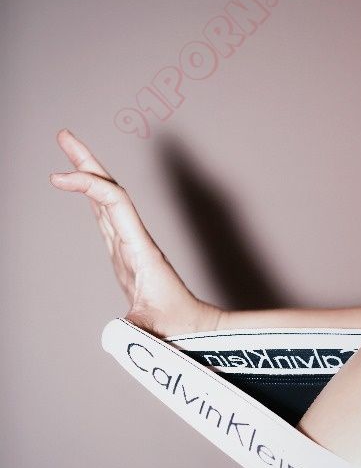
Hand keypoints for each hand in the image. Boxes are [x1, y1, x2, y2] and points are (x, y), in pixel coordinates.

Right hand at [50, 128, 223, 337]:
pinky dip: (93, 198)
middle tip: (64, 135)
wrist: (196, 329)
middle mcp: (136, 241)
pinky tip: (85, 189)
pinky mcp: (127, 256)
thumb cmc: (178, 328)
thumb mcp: (153, 330)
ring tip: (69, 151)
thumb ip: (136, 330)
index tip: (58, 178)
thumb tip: (120, 332)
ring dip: (90, 175)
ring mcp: (130, 246)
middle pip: (111, 190)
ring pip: (108, 201)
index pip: (114, 204)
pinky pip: (108, 218)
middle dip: (87, 162)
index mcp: (141, 250)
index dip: (88, 185)